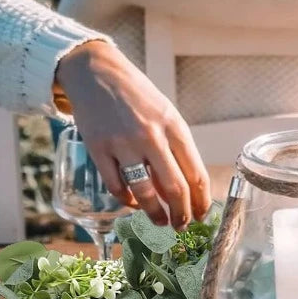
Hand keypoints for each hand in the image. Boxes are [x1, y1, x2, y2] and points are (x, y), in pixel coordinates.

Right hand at [55, 40, 210, 228]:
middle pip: (175, 189)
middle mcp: (151, 135)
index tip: (201, 216)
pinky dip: (127, 201)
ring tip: (160, 222)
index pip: (196, 175)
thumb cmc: (137, 98)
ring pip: (145, 193)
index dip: (201, 202)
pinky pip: (117, 187)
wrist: (96, 72)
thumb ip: (176, 150)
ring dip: (155, 214)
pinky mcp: (98, 149)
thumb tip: (184, 193)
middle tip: (182, 226)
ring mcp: (123, 143)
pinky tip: (133, 203)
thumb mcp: (165, 115)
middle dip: (181, 215)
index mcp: (174, 127)